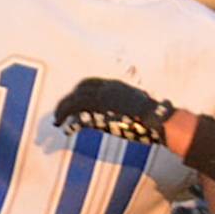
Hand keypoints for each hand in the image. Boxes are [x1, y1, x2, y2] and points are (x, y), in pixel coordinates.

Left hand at [54, 78, 174, 145]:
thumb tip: (121, 113)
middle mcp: (106, 89)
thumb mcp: (136, 104)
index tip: (71, 101)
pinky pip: (78, 116)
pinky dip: (70, 123)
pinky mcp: (101, 113)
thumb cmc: (152, 115)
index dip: (77, 92)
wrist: (156, 118)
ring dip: (62, 111)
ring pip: (74, 101)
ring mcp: (102, 99)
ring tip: (57, 122)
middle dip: (66, 101)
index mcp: (114, 85)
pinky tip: (65, 130)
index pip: (89, 83)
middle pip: (78, 90)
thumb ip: (124, 104)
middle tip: (59, 113)